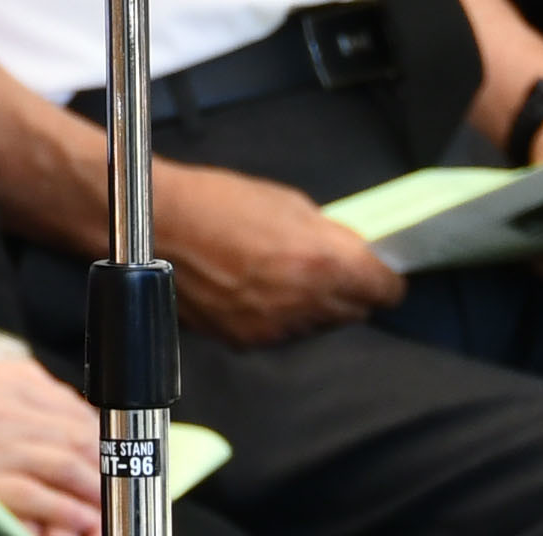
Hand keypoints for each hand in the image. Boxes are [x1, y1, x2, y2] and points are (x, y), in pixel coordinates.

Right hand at [0, 357, 101, 535]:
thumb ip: (16, 393)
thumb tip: (64, 418)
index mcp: (5, 378)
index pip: (73, 405)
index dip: (102, 435)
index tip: (115, 455)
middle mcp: (6, 406)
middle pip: (79, 435)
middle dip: (108, 466)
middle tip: (126, 487)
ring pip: (68, 466)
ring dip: (97, 492)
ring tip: (111, 511)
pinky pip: (40, 498)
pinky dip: (67, 511)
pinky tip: (82, 521)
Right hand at [154, 154, 401, 345]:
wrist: (157, 226)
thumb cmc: (218, 202)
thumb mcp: (288, 202)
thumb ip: (328, 235)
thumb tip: (350, 254)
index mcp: (323, 263)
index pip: (385, 291)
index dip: (384, 278)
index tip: (377, 272)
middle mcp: (305, 304)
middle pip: (355, 312)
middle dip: (349, 290)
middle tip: (325, 265)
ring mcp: (275, 329)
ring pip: (318, 325)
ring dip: (312, 304)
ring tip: (279, 272)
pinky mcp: (246, 341)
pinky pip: (281, 333)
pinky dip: (278, 315)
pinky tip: (254, 287)